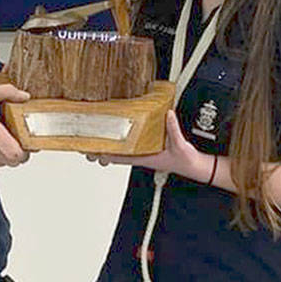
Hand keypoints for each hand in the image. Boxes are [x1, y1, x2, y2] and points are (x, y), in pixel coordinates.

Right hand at [0, 84, 30, 167]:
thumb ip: (7, 92)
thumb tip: (24, 96)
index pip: (17, 155)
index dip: (26, 151)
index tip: (27, 142)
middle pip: (13, 162)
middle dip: (18, 153)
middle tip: (17, 141)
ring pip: (1, 163)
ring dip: (4, 154)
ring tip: (0, 139)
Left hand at [85, 112, 212, 180]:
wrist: (195, 167)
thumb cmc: (186, 160)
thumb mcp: (180, 145)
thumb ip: (174, 130)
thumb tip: (168, 114)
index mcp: (144, 157)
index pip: (119, 157)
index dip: (104, 154)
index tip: (91, 150)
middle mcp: (141, 155)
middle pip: (115, 154)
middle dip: (100, 149)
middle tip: (85, 143)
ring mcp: (144, 152)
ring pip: (122, 150)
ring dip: (110, 145)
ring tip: (95, 138)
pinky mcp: (150, 148)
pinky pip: (132, 145)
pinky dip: (123, 140)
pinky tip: (118, 135)